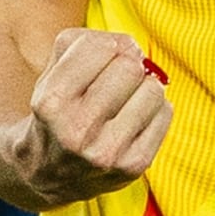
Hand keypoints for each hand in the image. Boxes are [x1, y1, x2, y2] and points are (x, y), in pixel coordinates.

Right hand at [4, 29, 172, 207]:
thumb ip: (85, 42)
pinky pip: (165, 112)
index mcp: (52, 102)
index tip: (102, 58)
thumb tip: (132, 46)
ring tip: (125, 100)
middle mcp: (76, 130)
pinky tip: (134, 119)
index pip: (101, 47)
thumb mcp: (51, 71)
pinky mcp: (133, 165)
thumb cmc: (58, 110)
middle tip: (116, 79)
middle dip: (127, 65)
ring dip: (143, 87)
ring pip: (153, 90)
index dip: (107, 45)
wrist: (49, 172)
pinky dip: (154, 109)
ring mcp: (106, 152)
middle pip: (130, 67)